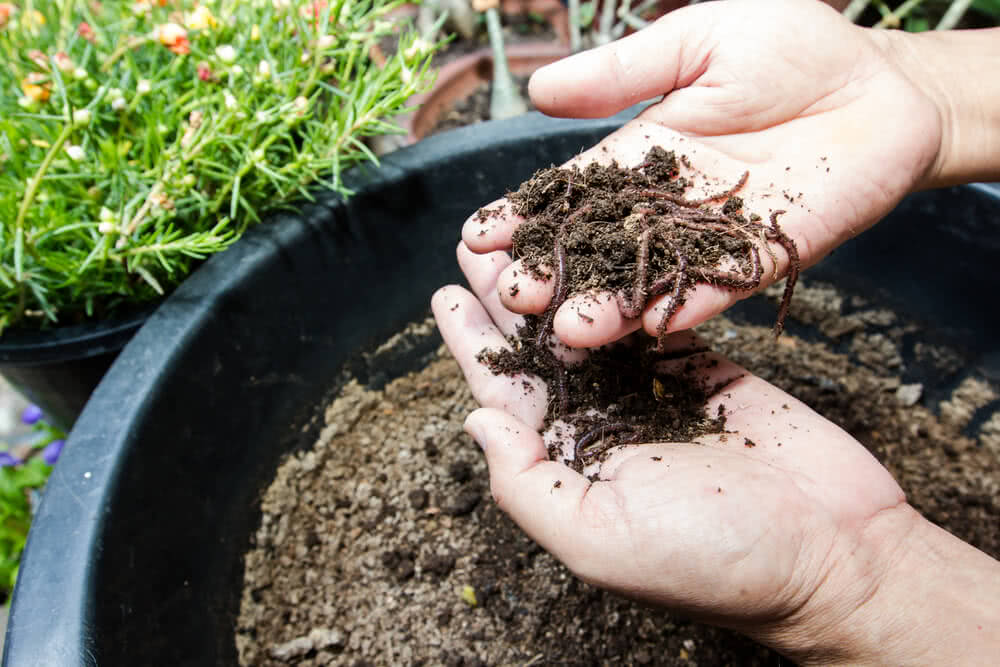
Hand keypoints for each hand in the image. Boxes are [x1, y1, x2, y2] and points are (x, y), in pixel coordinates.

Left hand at [431, 245, 999, 663]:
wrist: (830, 549)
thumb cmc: (714, 557)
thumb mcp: (598, 537)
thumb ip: (527, 484)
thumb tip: (475, 421)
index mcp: (569, 462)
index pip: (505, 393)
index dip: (473, 342)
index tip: (443, 293)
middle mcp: (603, 422)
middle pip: (540, 346)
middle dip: (506, 295)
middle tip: (476, 241)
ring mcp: (653, 391)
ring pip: (590, 322)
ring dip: (558, 277)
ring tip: (526, 230)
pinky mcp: (705, 366)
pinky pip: (653, 315)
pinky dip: (624, 282)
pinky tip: (599, 244)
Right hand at [463, 0, 943, 348]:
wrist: (880, 80)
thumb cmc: (790, 46)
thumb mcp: (694, 41)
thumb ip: (621, 73)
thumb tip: (538, 91)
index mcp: (642, 155)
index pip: (573, 192)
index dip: (526, 215)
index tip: (478, 238)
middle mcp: (668, 205)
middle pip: (603, 247)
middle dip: (558, 272)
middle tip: (511, 297)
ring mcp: (716, 235)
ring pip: (655, 277)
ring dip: (613, 305)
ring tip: (567, 331)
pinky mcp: (769, 253)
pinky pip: (724, 282)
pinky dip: (689, 304)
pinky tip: (650, 328)